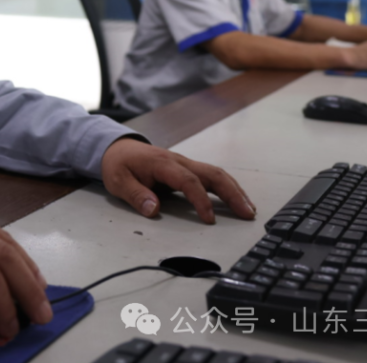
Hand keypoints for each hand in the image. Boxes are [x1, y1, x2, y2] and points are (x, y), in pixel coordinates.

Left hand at [100, 138, 255, 223]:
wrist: (117, 148)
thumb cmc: (119, 165)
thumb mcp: (118, 181)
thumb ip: (136, 195)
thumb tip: (154, 210)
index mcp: (162, 163)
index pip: (188, 181)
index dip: (200, 200)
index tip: (209, 219)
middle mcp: (179, 161)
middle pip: (212, 173)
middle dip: (231, 193)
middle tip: (246, 213)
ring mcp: (185, 163)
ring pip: (216, 173)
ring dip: (234, 190)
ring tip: (249, 209)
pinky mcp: (187, 169)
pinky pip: (212, 176)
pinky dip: (227, 187)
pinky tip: (237, 200)